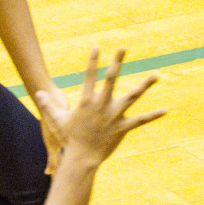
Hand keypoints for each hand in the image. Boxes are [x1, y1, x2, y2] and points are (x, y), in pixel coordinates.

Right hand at [34, 49, 165, 173]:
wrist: (81, 158)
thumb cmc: (70, 138)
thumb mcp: (57, 120)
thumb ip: (49, 105)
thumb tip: (38, 93)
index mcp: (87, 101)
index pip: (89, 76)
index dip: (93, 61)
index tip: (97, 46)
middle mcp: (102, 105)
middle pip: (111, 79)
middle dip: (116, 62)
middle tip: (123, 47)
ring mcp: (114, 116)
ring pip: (132, 96)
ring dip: (145, 85)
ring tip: (156, 75)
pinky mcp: (123, 127)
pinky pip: (141, 120)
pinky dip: (153, 115)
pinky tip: (165, 110)